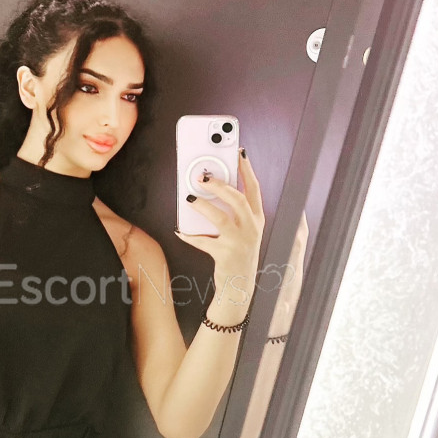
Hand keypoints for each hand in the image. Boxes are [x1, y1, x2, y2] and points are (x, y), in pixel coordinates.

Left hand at [175, 149, 264, 289]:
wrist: (240, 285)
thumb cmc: (238, 251)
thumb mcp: (244, 229)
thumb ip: (234, 210)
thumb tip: (212, 187)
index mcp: (257, 218)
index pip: (254, 188)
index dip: (247, 169)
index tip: (239, 152)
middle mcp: (251, 228)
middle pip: (236, 199)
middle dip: (219, 184)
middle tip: (203, 176)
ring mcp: (239, 242)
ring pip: (219, 218)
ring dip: (203, 206)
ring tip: (190, 198)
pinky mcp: (225, 255)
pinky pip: (203, 241)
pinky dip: (189, 236)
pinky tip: (180, 231)